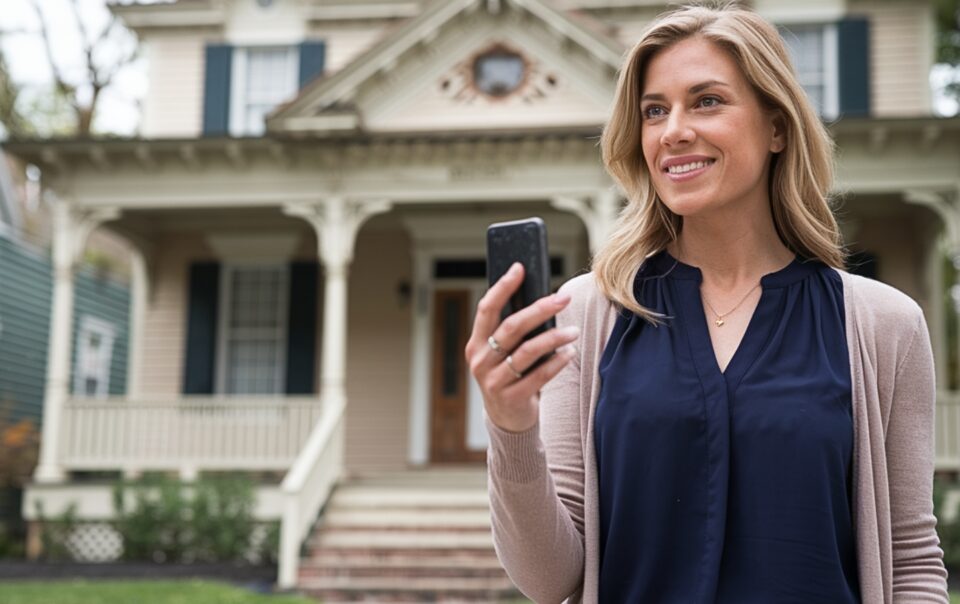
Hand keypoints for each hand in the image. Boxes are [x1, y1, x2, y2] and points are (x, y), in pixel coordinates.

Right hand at [465, 262, 579, 432]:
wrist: (506, 419)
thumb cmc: (509, 375)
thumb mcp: (501, 353)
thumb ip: (512, 332)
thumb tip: (541, 298)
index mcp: (476, 343)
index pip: (487, 309)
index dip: (502, 287)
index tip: (520, 268)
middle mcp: (480, 360)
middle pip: (512, 327)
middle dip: (539, 309)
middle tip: (563, 298)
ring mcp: (494, 381)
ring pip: (527, 351)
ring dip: (554, 338)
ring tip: (574, 330)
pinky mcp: (511, 398)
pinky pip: (538, 375)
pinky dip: (556, 362)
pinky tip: (569, 352)